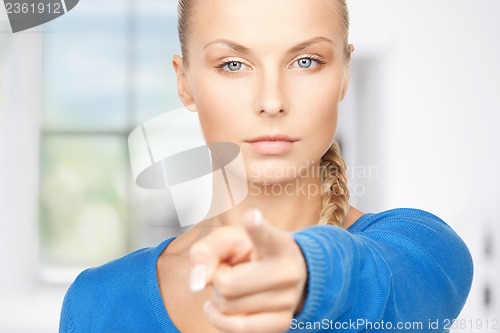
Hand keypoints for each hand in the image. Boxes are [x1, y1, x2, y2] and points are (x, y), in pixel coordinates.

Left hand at [189, 209, 307, 332]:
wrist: (283, 275)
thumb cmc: (251, 254)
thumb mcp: (228, 241)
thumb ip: (206, 250)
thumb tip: (198, 282)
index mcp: (278, 244)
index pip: (266, 236)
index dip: (257, 228)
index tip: (250, 217)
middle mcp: (288, 272)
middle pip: (227, 283)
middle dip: (217, 278)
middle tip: (230, 270)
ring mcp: (288, 300)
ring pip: (228, 307)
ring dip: (220, 298)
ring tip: (236, 286)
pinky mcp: (281, 323)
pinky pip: (236, 328)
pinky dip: (220, 319)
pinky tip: (220, 308)